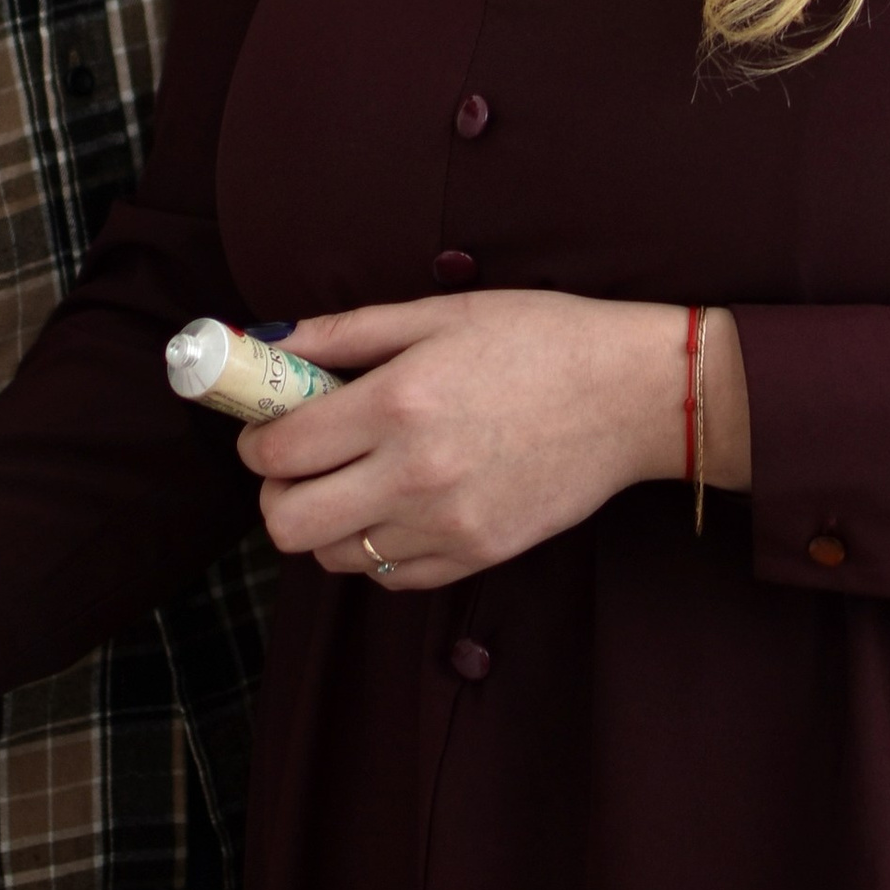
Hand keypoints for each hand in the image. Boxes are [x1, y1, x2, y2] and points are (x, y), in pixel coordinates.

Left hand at [240, 292, 748, 589]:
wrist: (633, 394)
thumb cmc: (538, 338)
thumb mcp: (436, 314)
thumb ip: (342, 333)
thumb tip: (264, 342)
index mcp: (398, 402)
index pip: (278, 452)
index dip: (256, 441)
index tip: (269, 426)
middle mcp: (415, 474)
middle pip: (289, 523)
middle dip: (277, 492)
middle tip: (298, 463)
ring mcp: (448, 524)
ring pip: (335, 557)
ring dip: (326, 522)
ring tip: (353, 480)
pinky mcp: (479, 556)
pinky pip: (391, 576)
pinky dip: (377, 547)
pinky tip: (398, 504)